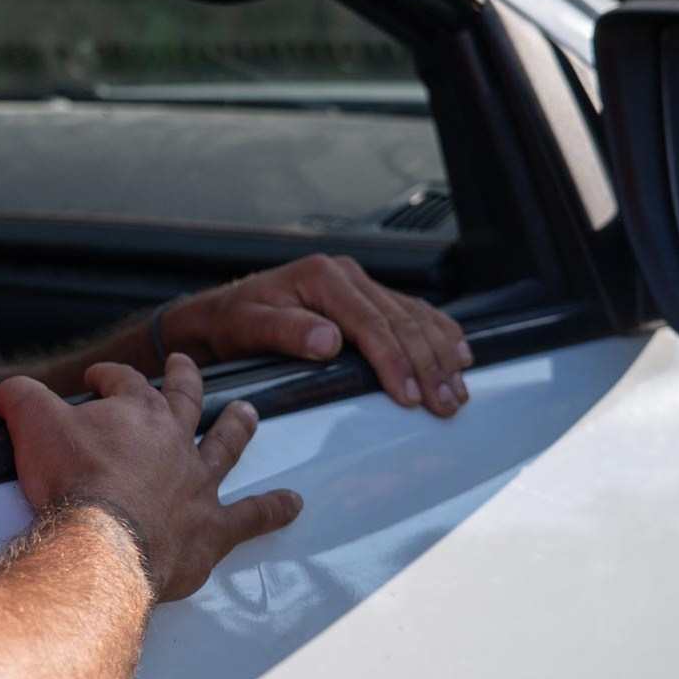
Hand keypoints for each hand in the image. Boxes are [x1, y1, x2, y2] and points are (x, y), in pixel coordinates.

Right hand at [0, 354, 302, 601]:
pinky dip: (274, 509)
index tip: (96, 379)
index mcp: (136, 412)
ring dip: (237, 426)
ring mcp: (197, 484)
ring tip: (248, 412)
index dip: (108, 377)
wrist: (100, 544)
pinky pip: (251, 516)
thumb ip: (22, 399)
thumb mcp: (31, 426)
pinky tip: (294, 503)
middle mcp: (174, 441)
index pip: (124, 381)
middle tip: (184, 366)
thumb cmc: (71, 484)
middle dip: (182, 379)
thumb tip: (11, 389)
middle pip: (184, 399)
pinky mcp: (211, 529)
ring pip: (225, 446)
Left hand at [161, 254, 471, 415]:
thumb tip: (329, 341)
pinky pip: (411, 312)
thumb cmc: (231, 322)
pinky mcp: (365, 296)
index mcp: (322, 277)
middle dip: (428, 365)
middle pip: (401, 322)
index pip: (371, 324)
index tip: (411, 395)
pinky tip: (458, 351)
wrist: (220, 315)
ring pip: (414, 317)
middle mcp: (345, 275)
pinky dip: (439, 333)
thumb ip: (286, 331)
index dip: (395, 361)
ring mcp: (358, 284)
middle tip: (446, 403)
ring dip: (440, 354)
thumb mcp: (247, 326)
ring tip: (457, 389)